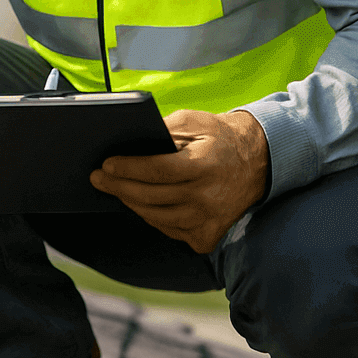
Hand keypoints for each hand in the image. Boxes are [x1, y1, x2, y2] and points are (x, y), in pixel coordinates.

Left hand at [89, 108, 269, 253]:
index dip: (128, 169)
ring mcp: (208, 221)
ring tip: (116, 190)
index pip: (157, 171)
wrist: (259, 162)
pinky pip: (170, 230)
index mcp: (205, 165)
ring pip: (157, 218)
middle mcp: (207, 197)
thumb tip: (128, 143)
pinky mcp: (208, 236)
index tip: (106, 165)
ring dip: (131, 203)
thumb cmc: (220, 137)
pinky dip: (153, 218)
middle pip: (151, 197)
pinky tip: (142, 204)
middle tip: (98, 178)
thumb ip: (162, 131)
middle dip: (119, 187)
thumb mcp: (193, 121)